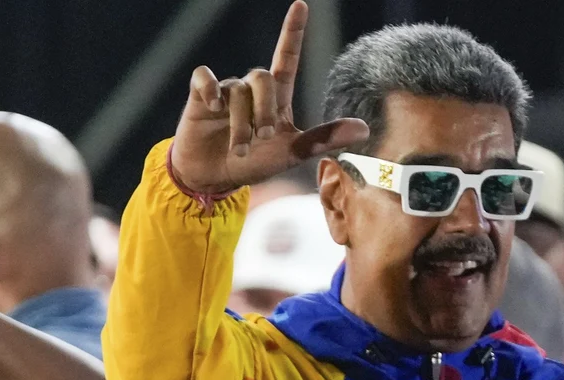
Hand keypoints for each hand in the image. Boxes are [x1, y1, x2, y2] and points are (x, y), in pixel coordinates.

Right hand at [170, 1, 368, 195]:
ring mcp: (225, 91)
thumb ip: (323, 139)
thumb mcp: (291, 154)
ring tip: (240, 150)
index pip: (286, 57)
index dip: (292, 32)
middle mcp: (251, 90)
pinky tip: (213, 107)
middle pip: (262, 77)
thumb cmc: (253, 164)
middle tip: (263, 138)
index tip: (301, 5)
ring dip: (240, 124)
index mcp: (276, 98)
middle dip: (264, 109)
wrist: (215, 179)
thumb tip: (364, 129)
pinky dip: (210, 89)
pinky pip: (204, 77)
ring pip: (237, 89)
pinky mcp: (199, 97)